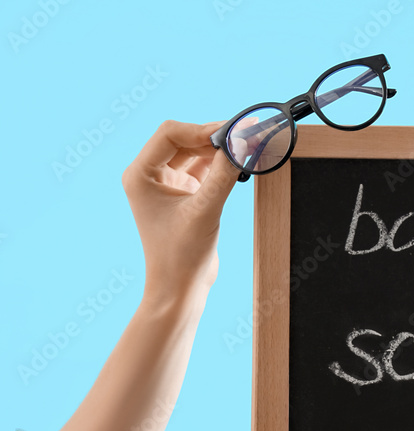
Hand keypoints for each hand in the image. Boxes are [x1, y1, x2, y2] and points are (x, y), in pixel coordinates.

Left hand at [122, 120, 240, 302]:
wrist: (181, 287)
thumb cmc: (182, 255)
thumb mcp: (205, 210)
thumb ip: (222, 175)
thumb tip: (241, 144)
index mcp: (140, 175)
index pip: (169, 134)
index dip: (201, 130)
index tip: (231, 133)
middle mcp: (149, 175)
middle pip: (182, 139)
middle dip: (211, 138)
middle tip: (242, 138)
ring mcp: (166, 185)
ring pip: (194, 152)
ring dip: (217, 151)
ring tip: (243, 150)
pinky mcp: (184, 195)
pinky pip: (202, 169)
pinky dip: (219, 165)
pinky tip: (237, 165)